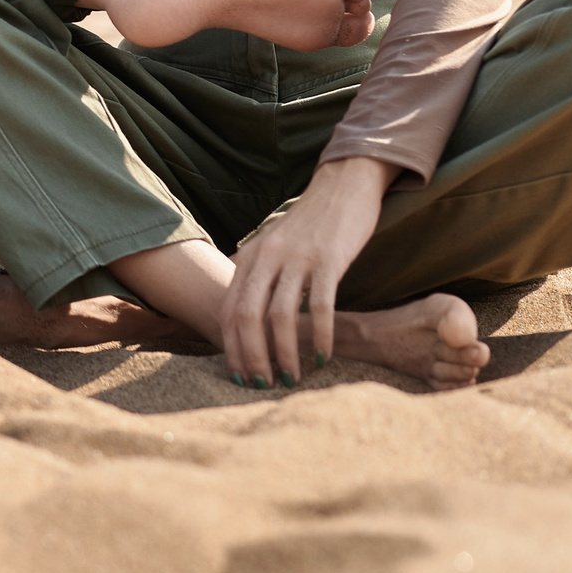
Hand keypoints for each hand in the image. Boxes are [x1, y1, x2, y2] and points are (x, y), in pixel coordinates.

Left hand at [222, 155, 390, 385]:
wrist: (341, 187)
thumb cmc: (308, 226)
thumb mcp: (271, 246)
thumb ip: (255, 275)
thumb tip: (237, 313)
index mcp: (249, 257)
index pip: (229, 310)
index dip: (232, 347)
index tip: (239, 376)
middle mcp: (267, 258)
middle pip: (248, 316)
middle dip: (252, 356)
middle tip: (262, 385)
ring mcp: (297, 258)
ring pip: (280, 315)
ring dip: (284, 353)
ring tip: (291, 378)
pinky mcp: (329, 259)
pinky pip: (321, 305)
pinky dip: (319, 335)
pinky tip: (323, 356)